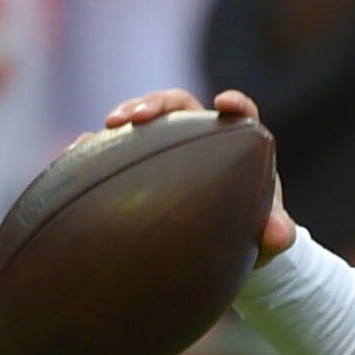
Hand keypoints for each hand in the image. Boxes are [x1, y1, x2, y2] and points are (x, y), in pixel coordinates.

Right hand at [103, 89, 295, 266]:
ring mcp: (164, 147)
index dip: (235, 103)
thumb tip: (280, 235)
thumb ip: (278, 233)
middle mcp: (199, 136)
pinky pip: (112, 149)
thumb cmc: (250, 234)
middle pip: (179, 106)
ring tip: (105, 127)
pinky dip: (94, 147)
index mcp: (237, 143)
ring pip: (143, 121)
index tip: (224, 103)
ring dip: (124, 116)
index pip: (240, 113)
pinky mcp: (136, 163)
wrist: (220, 251)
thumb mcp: (266, 239)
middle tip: (137, 116)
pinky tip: (73, 151)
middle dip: (157, 103)